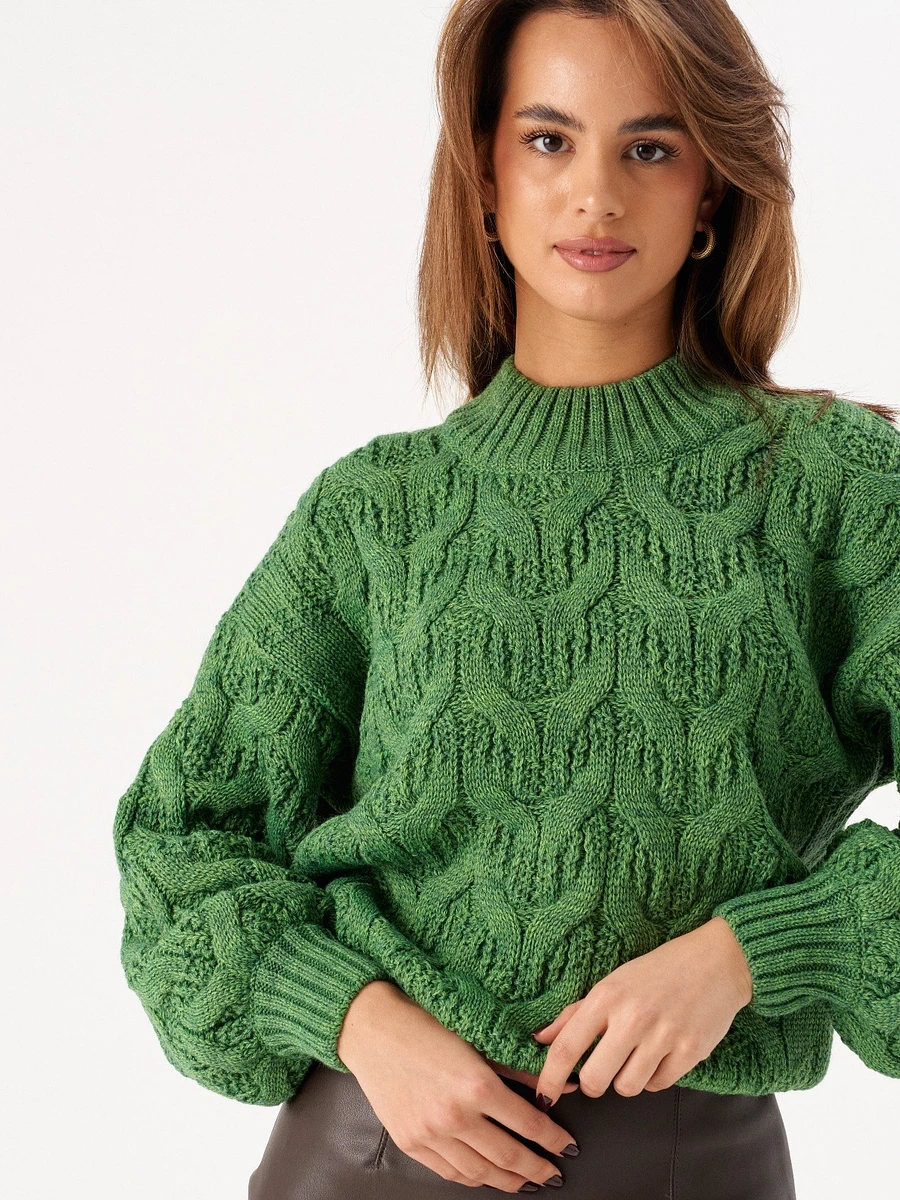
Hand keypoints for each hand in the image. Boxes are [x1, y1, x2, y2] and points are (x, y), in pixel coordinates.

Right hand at [337, 980, 578, 1191]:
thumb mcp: (477, 1038)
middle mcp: (455, 1115)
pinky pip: (450, 1172)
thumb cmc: (425, 1022)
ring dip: (509, 1181)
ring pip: (480, 1172)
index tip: (568, 1147)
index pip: (529, 1123)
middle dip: (537, 1169)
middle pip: (508, 1156)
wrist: (373, 1028)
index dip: (553, 1139)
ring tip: (527, 1182)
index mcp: (477, 1083)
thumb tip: (563, 1083)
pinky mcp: (410, 1142)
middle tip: (555, 1174)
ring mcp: (430, 1133)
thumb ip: (519, 1065)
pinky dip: (474, 1178)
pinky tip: (487, 1176)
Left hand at [531, 917, 753, 1106]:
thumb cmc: (658, 971)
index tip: (544, 1096)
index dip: (549, 1078)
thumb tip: (540, 1038)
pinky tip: (661, 1053)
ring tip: (637, 1054)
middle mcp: (632, 1017)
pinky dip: (655, 1077)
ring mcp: (663, 1036)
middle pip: (594, 1080)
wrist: (716, 962)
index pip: (566, 1047)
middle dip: (592, 1084)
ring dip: (626, 1079)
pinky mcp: (690, 1052)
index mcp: (607, 996)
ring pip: (627, 1087)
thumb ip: (575, 1013)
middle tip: (600, 1070)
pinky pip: (658, 1085)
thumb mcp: (612, 982)